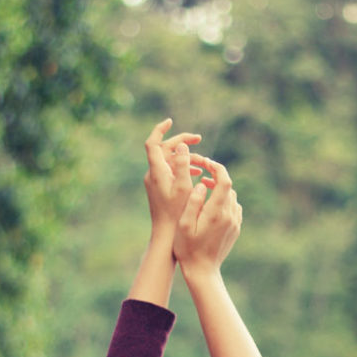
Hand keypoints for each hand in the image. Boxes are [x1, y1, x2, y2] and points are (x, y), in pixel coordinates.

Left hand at [143, 118, 202, 233]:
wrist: (166, 236)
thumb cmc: (176, 214)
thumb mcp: (184, 188)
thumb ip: (183, 165)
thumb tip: (183, 145)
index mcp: (157, 172)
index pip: (152, 143)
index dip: (160, 130)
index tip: (170, 121)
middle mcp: (153, 175)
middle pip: (164, 150)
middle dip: (182, 143)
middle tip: (199, 139)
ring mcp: (155, 182)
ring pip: (170, 161)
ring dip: (186, 158)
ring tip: (204, 162)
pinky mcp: (160, 189)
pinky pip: (171, 172)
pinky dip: (183, 169)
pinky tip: (198, 174)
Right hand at [174, 157, 241, 278]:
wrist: (203, 271)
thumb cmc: (188, 248)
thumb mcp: (184, 225)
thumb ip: (193, 202)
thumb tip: (202, 185)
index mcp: (215, 212)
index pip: (224, 181)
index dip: (216, 167)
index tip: (205, 163)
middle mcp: (229, 215)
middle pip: (228, 186)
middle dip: (216, 176)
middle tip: (201, 175)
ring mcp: (234, 222)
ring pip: (231, 196)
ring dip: (219, 189)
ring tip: (203, 189)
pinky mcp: (235, 228)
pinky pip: (233, 207)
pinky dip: (224, 200)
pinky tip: (211, 204)